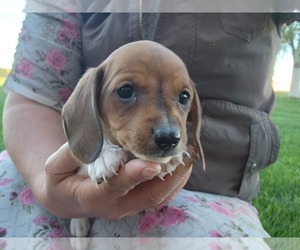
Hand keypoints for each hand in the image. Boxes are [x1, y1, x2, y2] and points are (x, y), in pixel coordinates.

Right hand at [42, 142, 192, 218]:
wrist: (68, 198)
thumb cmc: (61, 179)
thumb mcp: (55, 166)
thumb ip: (72, 153)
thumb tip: (93, 141)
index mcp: (94, 196)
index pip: (116, 186)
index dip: (134, 175)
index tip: (152, 163)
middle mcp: (116, 206)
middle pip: (148, 196)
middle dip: (170, 177)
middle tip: (184, 154)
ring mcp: (129, 206)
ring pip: (159, 197)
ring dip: (176, 179)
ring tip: (189, 156)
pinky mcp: (137, 202)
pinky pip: (160, 196)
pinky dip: (174, 181)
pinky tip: (182, 164)